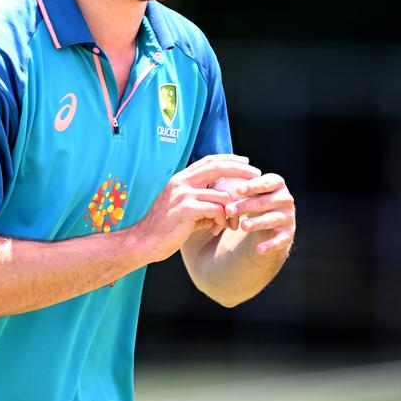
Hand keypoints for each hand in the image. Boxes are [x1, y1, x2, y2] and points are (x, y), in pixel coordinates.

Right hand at [132, 154, 260, 262]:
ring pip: (221, 194)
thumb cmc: (166, 228)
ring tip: (232, 223)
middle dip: (240, 170)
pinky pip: (216, 209)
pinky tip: (218, 229)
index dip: (229, 159)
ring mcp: (183, 194)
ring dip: (232, 209)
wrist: (145, 241)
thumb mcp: (185, 208)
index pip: (209, 160)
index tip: (246, 162)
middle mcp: (181, 182)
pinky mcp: (186, 209)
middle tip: (256, 176)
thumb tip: (225, 202)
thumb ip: (203, 201)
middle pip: (217, 167)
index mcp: (181, 179)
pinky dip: (222, 219)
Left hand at [215, 172, 295, 255]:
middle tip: (229, 210)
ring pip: (272, 219)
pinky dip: (270, 245)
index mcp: (276, 183)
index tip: (237, 190)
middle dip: (246, 205)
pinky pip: (280, 240)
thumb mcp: (247, 193)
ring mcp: (288, 217)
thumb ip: (238, 188)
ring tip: (242, 226)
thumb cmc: (252, 201)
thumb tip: (217, 185)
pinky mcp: (288, 234)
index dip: (252, 185)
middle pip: (265, 202)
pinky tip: (259, 249)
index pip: (266, 182)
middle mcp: (285, 199)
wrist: (266, 223)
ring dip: (257, 223)